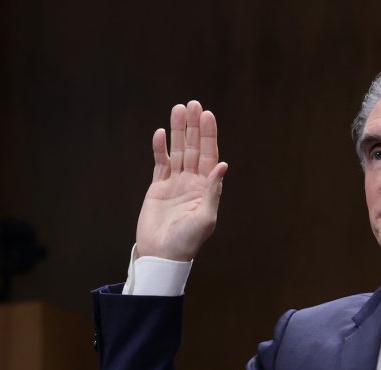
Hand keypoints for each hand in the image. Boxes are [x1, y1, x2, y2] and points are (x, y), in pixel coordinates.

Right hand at [135, 100, 227, 261]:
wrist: (163, 254)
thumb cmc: (187, 241)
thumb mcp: (205, 217)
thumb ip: (213, 191)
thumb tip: (223, 165)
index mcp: (207, 189)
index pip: (210, 156)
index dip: (209, 135)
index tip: (207, 115)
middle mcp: (193, 183)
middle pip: (194, 148)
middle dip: (194, 126)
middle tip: (193, 104)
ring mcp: (175, 184)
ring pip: (178, 151)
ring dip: (177, 131)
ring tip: (177, 109)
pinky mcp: (158, 188)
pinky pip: (160, 163)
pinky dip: (159, 148)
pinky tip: (159, 133)